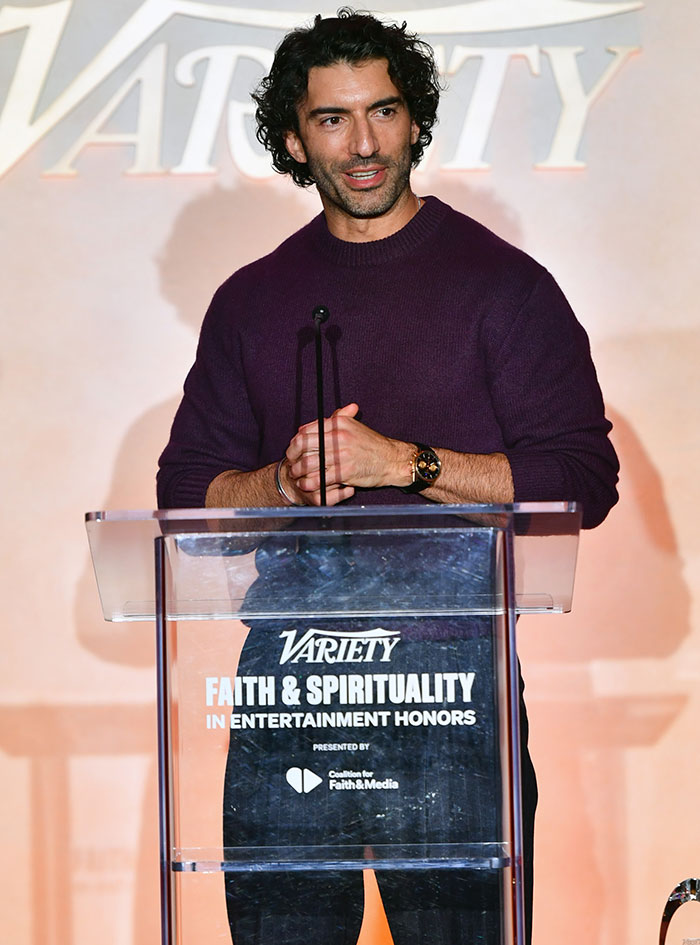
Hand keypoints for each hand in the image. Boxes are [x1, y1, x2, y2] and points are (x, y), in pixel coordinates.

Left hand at [285, 403, 411, 504]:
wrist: (392, 459)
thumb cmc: (372, 445)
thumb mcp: (354, 426)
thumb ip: (333, 423)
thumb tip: (309, 427)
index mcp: (339, 423)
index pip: (307, 430)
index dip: (295, 441)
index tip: (293, 449)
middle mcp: (339, 436)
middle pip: (304, 445)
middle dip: (293, 455)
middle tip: (290, 462)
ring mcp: (342, 454)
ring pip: (309, 462)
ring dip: (298, 470)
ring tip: (296, 475)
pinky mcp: (345, 471)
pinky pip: (320, 478)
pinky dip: (310, 483)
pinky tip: (306, 485)